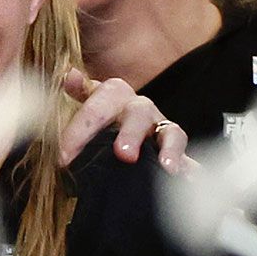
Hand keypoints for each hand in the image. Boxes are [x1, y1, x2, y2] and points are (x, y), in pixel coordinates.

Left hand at [59, 68, 192, 172]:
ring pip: (170, 132)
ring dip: (169, 148)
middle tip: (123, 154)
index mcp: (114, 97)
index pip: (99, 102)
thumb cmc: (99, 125)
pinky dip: (191, 168)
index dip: (81, 128)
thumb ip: (79, 92)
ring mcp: (161, 129)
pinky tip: (190, 179)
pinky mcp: (176, 153)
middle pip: (138, 113)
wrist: (122, 142)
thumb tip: (69, 75)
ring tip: (167, 167)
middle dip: (131, 133)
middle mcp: (140, 110)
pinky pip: (188, 158)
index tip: (65, 158)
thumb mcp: (85, 108)